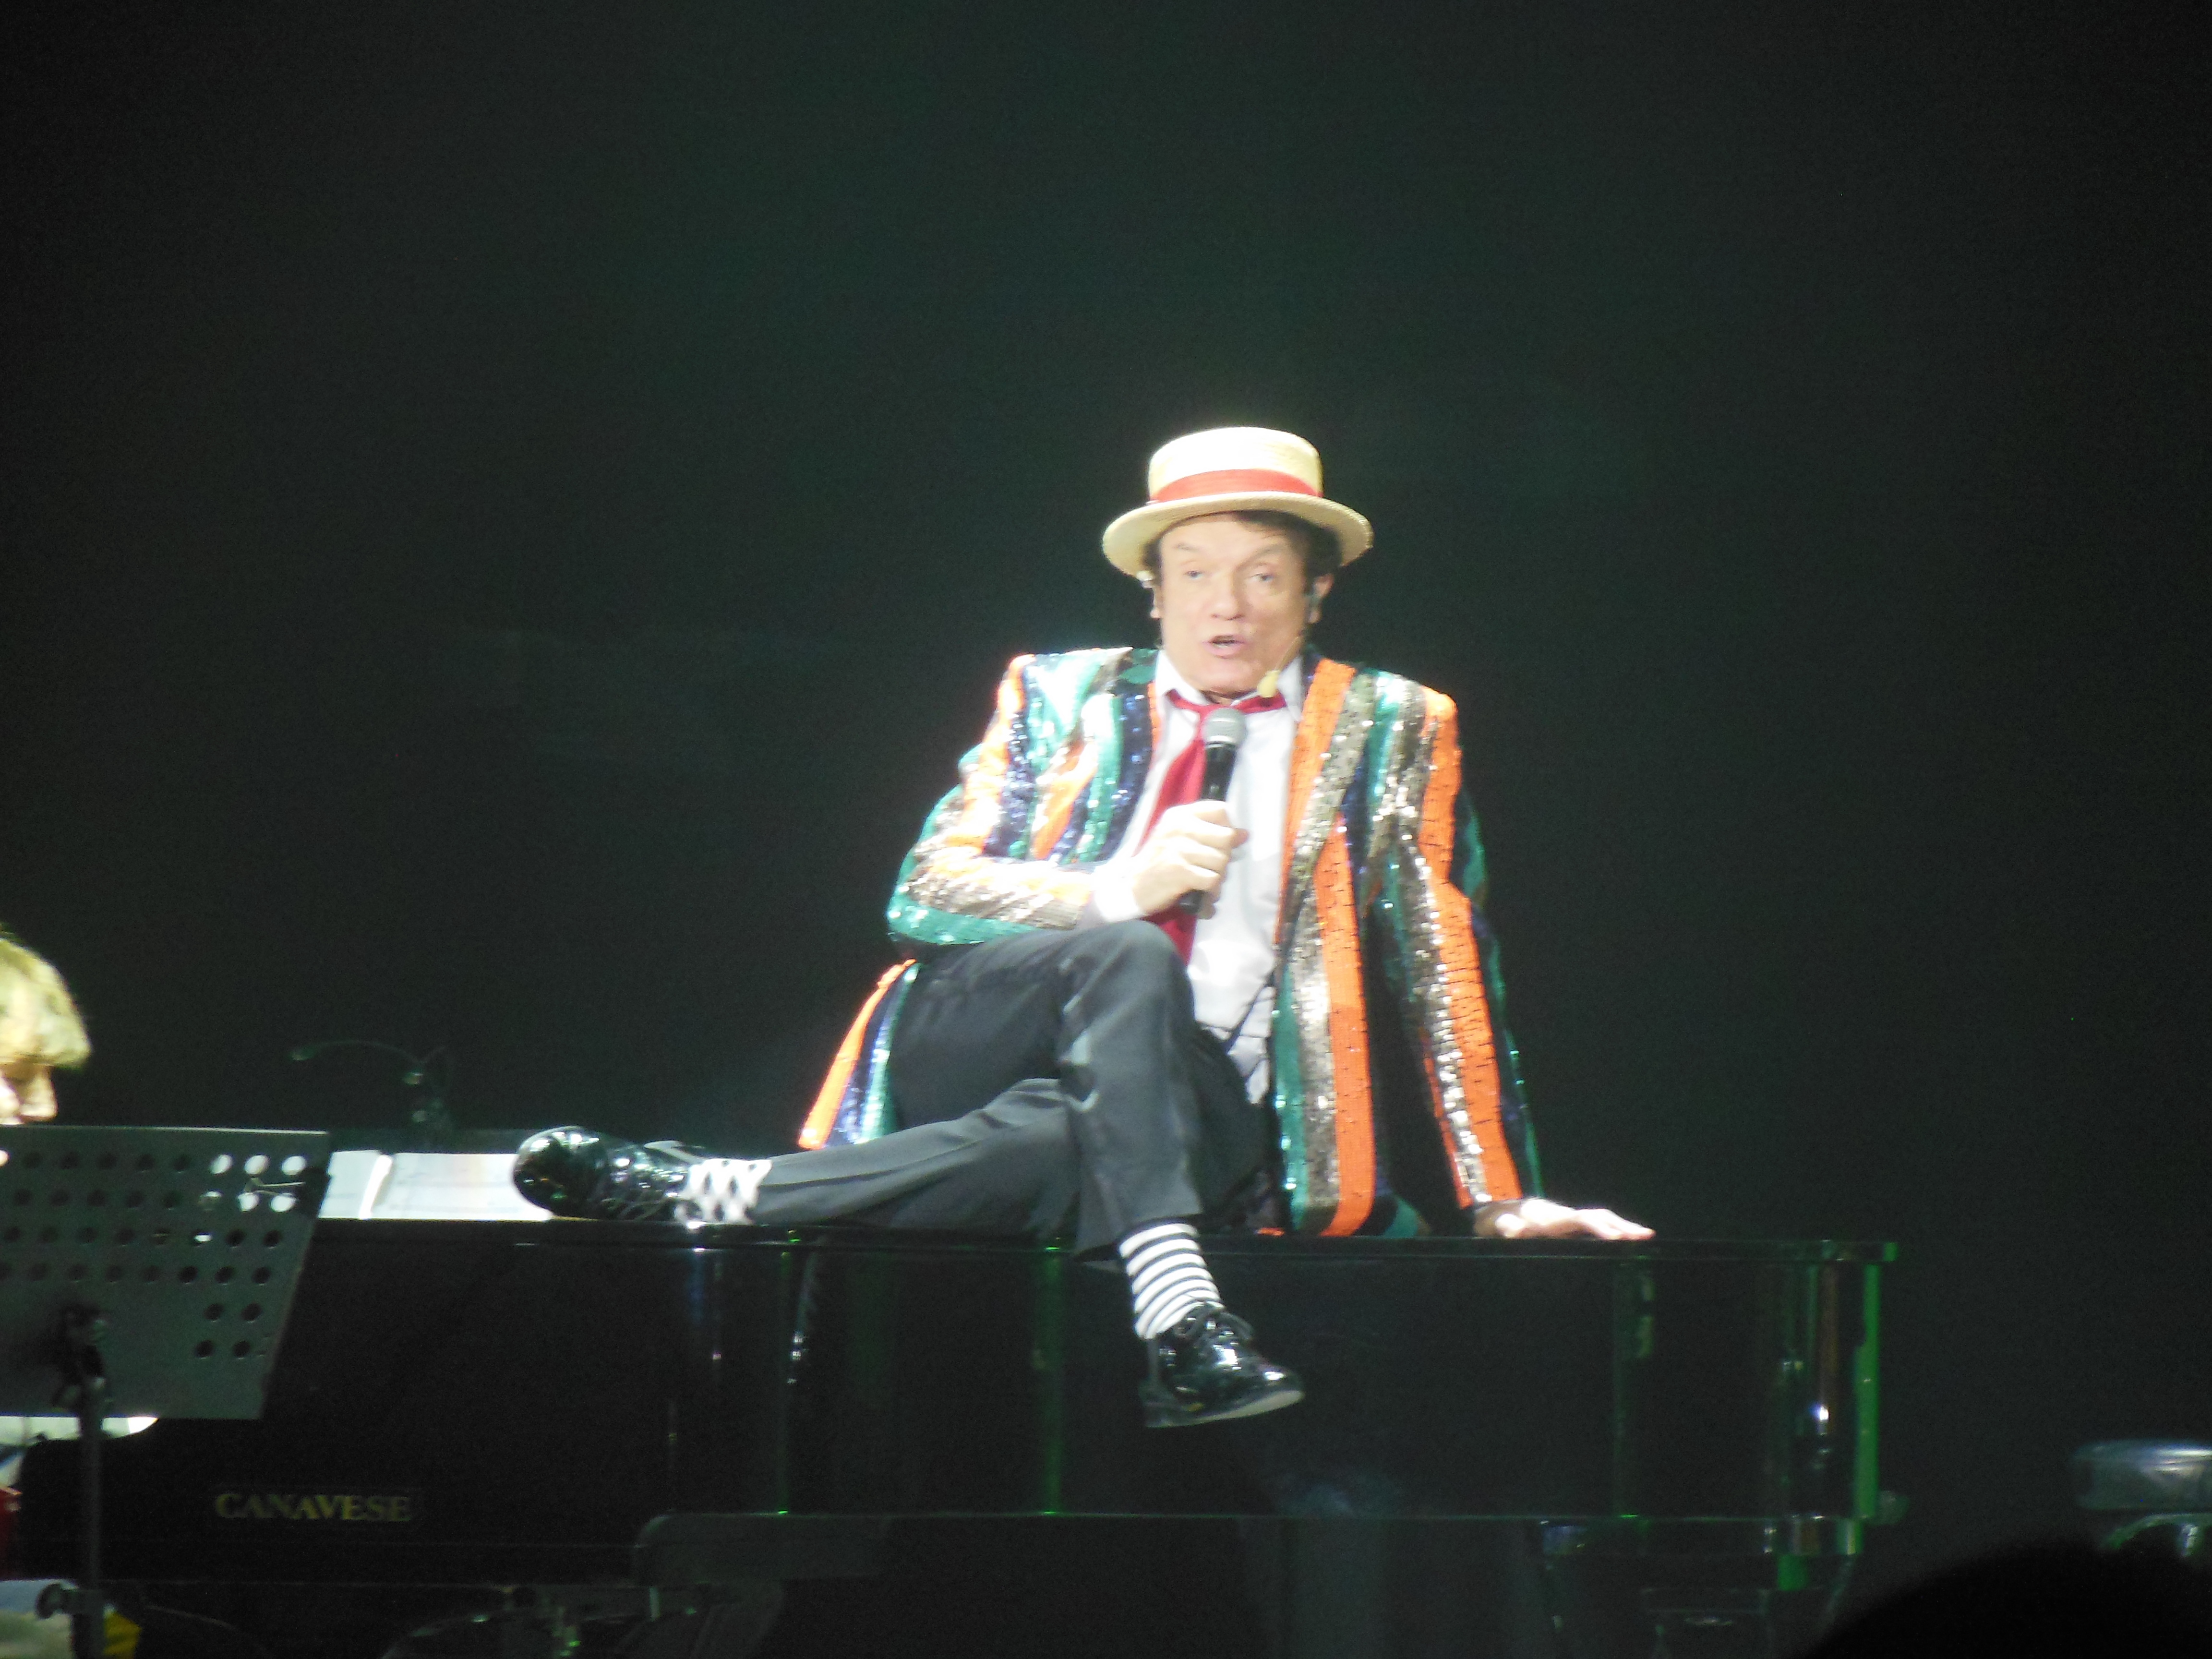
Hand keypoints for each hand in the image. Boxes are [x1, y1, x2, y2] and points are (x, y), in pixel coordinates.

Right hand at [1128, 801, 1247, 914]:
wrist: (1133, 886)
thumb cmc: (1159, 860)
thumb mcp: (1179, 837)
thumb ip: (1210, 831)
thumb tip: (1244, 834)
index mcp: (1180, 815)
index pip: (1220, 810)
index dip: (1227, 828)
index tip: (1219, 843)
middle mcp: (1180, 827)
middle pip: (1226, 838)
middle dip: (1224, 856)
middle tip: (1212, 866)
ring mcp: (1179, 849)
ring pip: (1221, 861)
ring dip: (1218, 876)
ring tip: (1206, 880)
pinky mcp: (1180, 872)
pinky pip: (1212, 880)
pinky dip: (1212, 891)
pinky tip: (1203, 893)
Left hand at [1476, 1198, 1652, 1240]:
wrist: (1509, 1212)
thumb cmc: (1507, 1222)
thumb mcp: (1502, 1226)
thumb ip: (1508, 1228)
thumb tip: (1516, 1229)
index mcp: (1552, 1218)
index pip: (1580, 1221)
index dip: (1597, 1228)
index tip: (1614, 1238)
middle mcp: (1566, 1215)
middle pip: (1597, 1216)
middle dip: (1620, 1225)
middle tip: (1643, 1236)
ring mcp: (1573, 1218)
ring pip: (1602, 1218)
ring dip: (1624, 1226)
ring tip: (1647, 1236)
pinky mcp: (1576, 1225)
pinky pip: (1600, 1224)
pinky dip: (1617, 1229)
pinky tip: (1632, 1239)